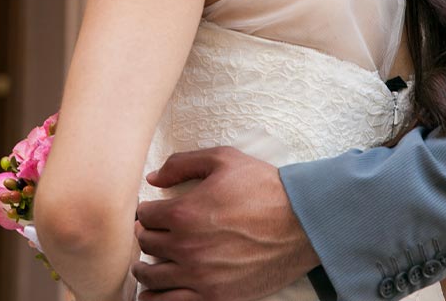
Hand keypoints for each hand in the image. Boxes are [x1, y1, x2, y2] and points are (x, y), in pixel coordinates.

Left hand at [131, 147, 319, 300]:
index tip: (152, 213)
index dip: (146, 212)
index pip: (144, 216)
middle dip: (146, 236)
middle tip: (151, 234)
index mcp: (184, 212)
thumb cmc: (263, 187)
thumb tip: (153, 178)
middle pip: (146, 245)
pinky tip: (155, 293)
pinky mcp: (215, 296)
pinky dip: (156, 299)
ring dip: (146, 269)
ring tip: (148, 265)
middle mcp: (186, 246)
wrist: (301, 223)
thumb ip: (182, 163)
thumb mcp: (223, 159)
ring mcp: (199, 275)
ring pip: (152, 277)